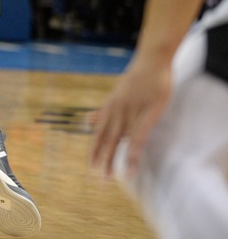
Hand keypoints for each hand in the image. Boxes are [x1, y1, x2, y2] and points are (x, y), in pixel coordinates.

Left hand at [89, 54, 171, 178]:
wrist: (151, 62)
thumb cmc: (136, 78)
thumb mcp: (116, 94)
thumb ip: (103, 110)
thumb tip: (88, 121)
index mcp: (110, 107)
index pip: (99, 131)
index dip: (95, 147)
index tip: (91, 163)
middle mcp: (116, 111)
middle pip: (106, 138)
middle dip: (101, 157)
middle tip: (98, 175)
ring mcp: (130, 113)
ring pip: (118, 140)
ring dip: (113, 159)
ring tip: (108, 176)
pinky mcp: (147, 115)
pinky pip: (138, 139)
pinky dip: (134, 154)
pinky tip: (131, 167)